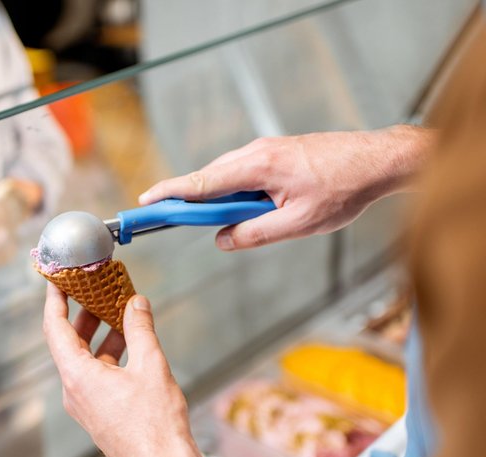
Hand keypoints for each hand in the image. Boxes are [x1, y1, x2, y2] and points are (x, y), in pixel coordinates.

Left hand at [43, 284, 242, 456]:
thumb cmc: (154, 425)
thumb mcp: (150, 366)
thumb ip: (140, 329)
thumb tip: (136, 303)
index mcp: (77, 376)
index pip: (54, 327)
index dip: (54, 300)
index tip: (56, 279)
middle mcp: (74, 389)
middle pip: (69, 341)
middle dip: (82, 313)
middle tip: (95, 289)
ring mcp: (85, 403)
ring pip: (85, 358)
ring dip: (100, 333)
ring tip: (119, 310)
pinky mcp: (99, 412)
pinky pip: (97, 374)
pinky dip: (109, 354)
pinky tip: (131, 342)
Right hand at [139, 125, 435, 249]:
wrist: (378, 160)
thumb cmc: (344, 189)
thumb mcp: (298, 223)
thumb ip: (255, 233)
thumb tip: (223, 240)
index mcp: (258, 166)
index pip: (202, 182)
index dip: (170, 193)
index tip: (145, 201)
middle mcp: (256, 151)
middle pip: (208, 177)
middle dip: (185, 198)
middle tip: (162, 217)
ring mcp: (266, 148)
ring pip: (225, 174)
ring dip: (213, 196)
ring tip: (210, 220)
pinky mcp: (275, 152)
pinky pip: (242, 171)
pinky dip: (231, 189)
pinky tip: (241, 206)